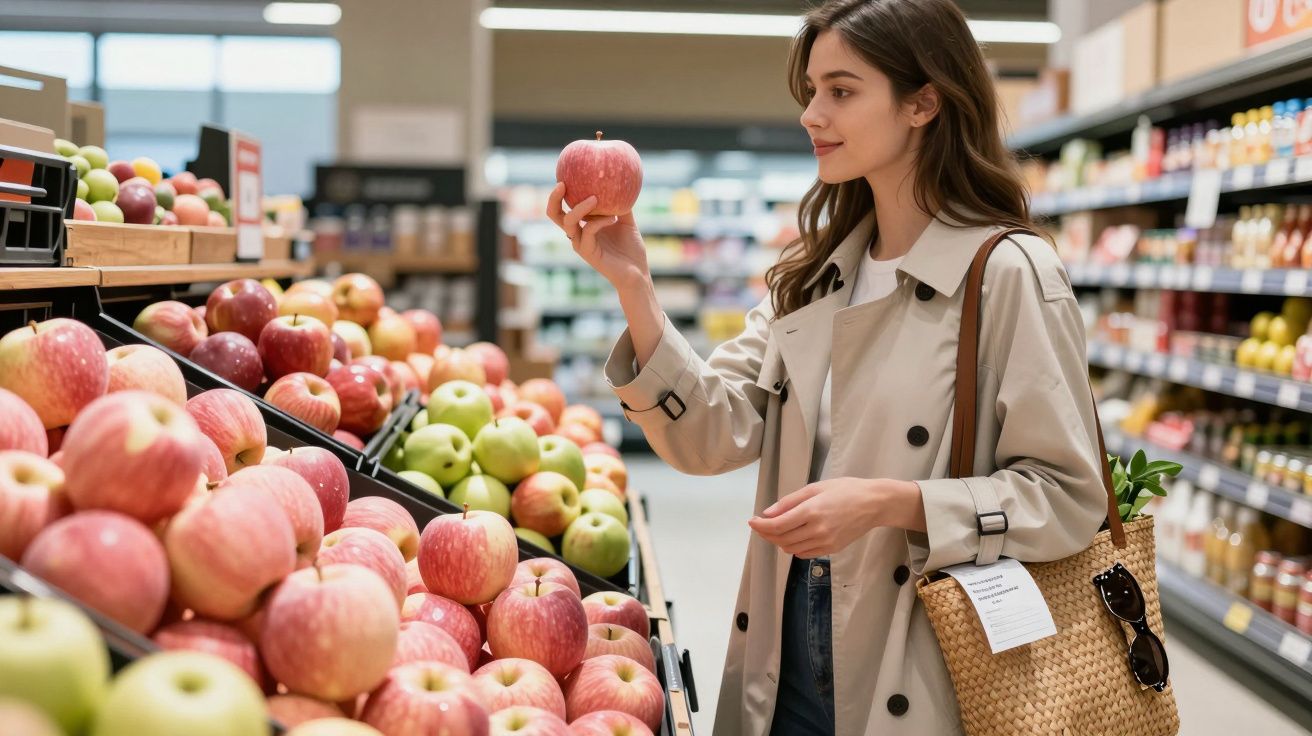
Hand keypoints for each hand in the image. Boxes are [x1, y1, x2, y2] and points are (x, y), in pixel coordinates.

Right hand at [546, 183, 649, 288]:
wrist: (637, 272)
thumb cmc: (631, 248)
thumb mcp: (627, 221)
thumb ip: (622, 204)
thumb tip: (623, 182)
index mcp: (583, 226)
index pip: (564, 208)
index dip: (559, 194)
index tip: (566, 175)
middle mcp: (578, 235)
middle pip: (555, 215)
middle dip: (553, 199)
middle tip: (562, 184)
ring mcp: (581, 244)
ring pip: (569, 222)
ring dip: (580, 208)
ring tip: (594, 198)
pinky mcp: (588, 253)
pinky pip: (588, 231)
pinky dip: (600, 221)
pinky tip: (614, 218)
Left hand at [747, 478, 924, 557]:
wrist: (874, 504)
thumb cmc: (845, 490)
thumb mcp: (815, 488)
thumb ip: (789, 502)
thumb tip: (767, 514)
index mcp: (811, 511)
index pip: (777, 525)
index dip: (760, 526)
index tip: (752, 521)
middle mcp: (817, 530)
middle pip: (781, 539)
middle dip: (766, 534)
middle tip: (760, 526)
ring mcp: (825, 542)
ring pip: (791, 548)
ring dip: (779, 541)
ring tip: (775, 531)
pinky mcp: (831, 549)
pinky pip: (804, 554)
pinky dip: (793, 547)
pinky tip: (793, 537)